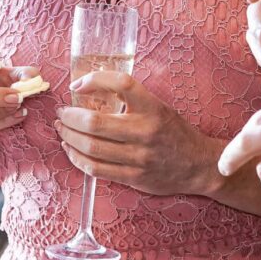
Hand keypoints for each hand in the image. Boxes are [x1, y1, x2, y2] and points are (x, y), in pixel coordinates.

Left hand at [56, 70, 224, 197]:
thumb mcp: (159, 107)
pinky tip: (70, 149)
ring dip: (69, 137)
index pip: (122, 84)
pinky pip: (96, 169)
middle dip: (70, 117)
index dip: (95, 81)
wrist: (199, 165)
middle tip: (61, 113)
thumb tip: (91, 88)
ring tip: (62, 129)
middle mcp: (146, 132)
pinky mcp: (133, 178)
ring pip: (91, 148)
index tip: (78, 85)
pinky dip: (77, 158)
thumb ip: (131, 100)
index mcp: (154, 108)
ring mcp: (139, 158)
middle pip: (95, 123)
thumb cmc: (175, 133)